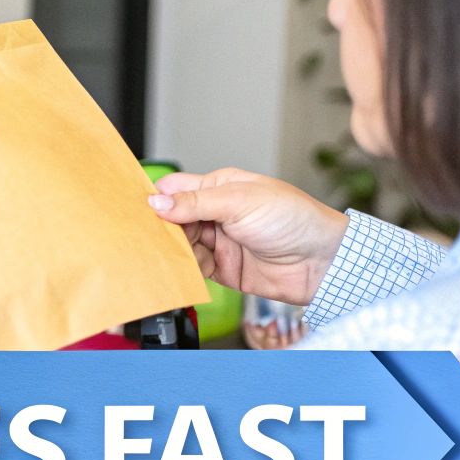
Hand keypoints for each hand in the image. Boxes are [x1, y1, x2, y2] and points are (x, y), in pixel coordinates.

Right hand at [146, 167, 347, 304]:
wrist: (323, 262)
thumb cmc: (294, 220)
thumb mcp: (240, 202)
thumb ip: (195, 203)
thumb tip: (156, 201)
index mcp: (220, 188)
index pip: (176, 188)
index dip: (156, 198)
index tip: (136, 210)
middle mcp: (217, 214)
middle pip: (173, 220)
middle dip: (160, 228)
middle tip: (146, 236)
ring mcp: (220, 242)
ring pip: (181, 245)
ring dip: (173, 251)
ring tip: (165, 255)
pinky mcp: (224, 270)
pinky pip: (195, 269)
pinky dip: (186, 271)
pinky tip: (182, 271)